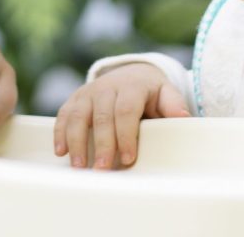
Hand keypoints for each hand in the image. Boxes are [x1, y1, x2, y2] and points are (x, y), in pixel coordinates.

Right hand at [54, 63, 189, 169]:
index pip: (127, 111)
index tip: (129, 158)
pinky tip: (61, 152)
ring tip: (80, 167)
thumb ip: (173, 104)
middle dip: (103, 144)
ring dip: (77, 142)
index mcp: (132, 85)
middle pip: (102, 116)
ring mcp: (90, 91)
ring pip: (79, 115)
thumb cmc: (150, 91)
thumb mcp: (165, 93)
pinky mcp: (75, 98)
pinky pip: (64, 114)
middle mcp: (108, 86)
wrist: (132, 73)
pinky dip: (60, 132)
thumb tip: (184, 117)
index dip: (126, 135)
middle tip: (103, 170)